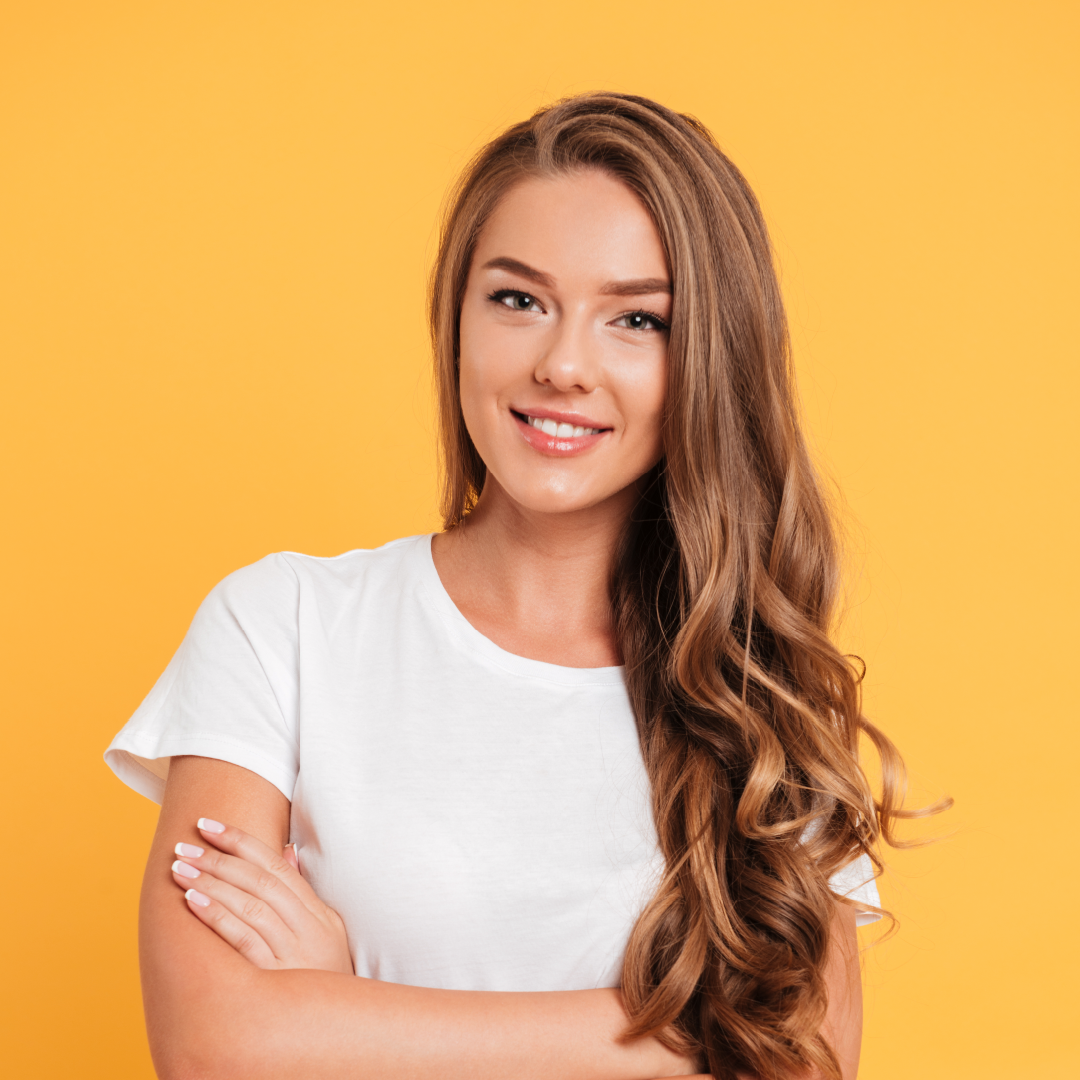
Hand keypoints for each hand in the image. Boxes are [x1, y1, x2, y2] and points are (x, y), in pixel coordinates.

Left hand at [170, 818, 353, 974]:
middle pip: (261, 881)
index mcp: (319, 915)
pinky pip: (244, 941)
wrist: (339, 1037)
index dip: (242, 841)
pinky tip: (193, 902)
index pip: (277, 866)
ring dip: (212, 882)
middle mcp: (309, 930)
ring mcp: (294, 956)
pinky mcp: (276, 982)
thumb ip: (303, 894)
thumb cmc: (324, 983)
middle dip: (220, 858)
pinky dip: (218, 917)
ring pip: (250, 906)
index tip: (209, 825)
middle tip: (185, 843)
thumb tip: (286, 851)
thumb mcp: (326, 934)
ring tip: (180, 868)